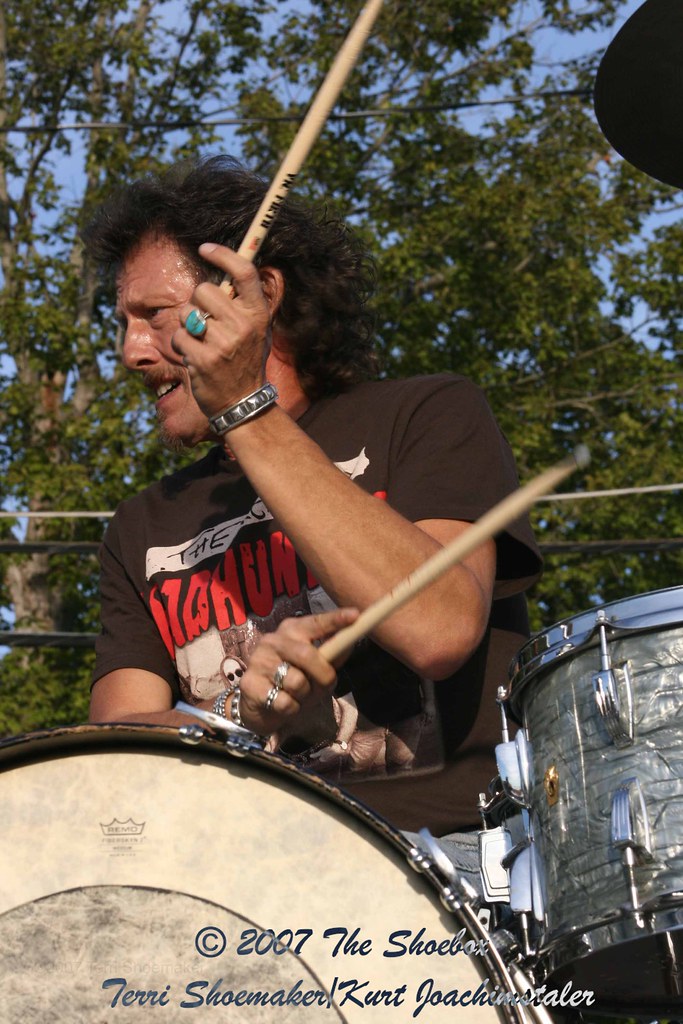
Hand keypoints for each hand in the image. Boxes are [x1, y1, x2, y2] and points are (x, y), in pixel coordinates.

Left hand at [171, 244, 278, 418]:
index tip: (205, 248)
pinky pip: (179, 337)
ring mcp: (222, 343)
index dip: (223, 254)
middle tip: (207, 323)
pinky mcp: (203, 360)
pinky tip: (197, 359)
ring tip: (203, 344)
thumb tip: (228, 266)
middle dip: (198, 304)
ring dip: (188, 327)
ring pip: (187, 313)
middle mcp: (242, 325)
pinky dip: (183, 347)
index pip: (244, 271)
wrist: (242, 403)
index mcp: (258, 314)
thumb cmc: (246, 361)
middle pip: (204, 290)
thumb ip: (244, 303)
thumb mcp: (257, 330)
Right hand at [235, 608, 358, 737]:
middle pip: (307, 654)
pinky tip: (283, 705)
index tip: (355, 615)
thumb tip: (350, 643)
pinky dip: (291, 709)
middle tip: (326, 685)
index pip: (315, 622)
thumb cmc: (292, 682)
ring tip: (297, 696)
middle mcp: (272, 641)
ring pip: (297, 682)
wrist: (258, 706)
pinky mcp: (249, 684)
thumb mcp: (314, 668)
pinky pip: (284, 701)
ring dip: (305, 696)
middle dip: (323, 674)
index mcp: (290, 630)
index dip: (335, 619)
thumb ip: (331, 655)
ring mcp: (258, 661)